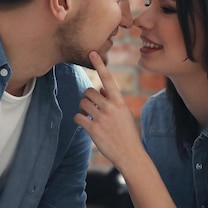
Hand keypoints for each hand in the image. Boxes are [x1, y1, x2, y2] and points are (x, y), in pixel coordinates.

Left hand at [74, 51, 146, 170]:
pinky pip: (78, 117)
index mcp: (119, 101)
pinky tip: (84, 124)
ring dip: (82, 108)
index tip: (92, 52)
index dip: (99, 65)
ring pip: (82, 103)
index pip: (108, 79)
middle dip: (87, 98)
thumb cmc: (127, 132)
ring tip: (88, 116)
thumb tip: (100, 89)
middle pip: (89, 91)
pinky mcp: (93, 129)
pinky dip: (78, 119)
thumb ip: (112, 100)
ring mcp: (102, 118)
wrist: (130, 154)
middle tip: (90, 106)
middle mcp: (110, 107)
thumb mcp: (124, 113)